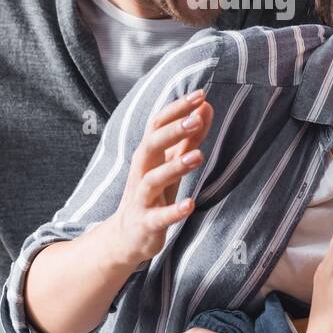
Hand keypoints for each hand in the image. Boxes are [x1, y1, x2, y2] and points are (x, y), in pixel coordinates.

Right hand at [105, 90, 213, 267]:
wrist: (127, 238)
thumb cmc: (154, 195)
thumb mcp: (172, 164)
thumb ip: (190, 138)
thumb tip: (205, 107)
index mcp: (148, 155)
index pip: (158, 124)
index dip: (177, 108)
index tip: (200, 94)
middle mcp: (141, 172)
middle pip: (151, 145)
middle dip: (172, 131)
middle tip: (195, 119)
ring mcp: (142, 198)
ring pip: (153, 179)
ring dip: (174, 166)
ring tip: (198, 156)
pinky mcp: (146, 223)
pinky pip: (159, 216)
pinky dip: (174, 211)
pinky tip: (191, 204)